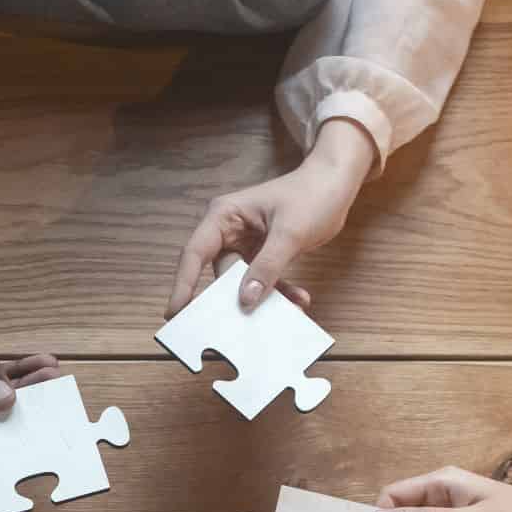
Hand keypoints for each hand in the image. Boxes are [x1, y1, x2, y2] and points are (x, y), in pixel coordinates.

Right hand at [167, 118, 371, 315]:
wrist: (336, 184)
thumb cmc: (312, 194)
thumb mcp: (289, 233)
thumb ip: (267, 267)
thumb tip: (245, 299)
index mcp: (224, 216)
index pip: (194, 253)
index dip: (183, 284)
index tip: (175, 312)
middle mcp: (229, 230)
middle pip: (219, 274)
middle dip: (233, 299)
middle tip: (236, 328)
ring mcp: (245, 243)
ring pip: (243, 282)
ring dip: (264, 299)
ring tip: (287, 309)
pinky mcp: (261, 253)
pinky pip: (262, 280)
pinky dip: (278, 292)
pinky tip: (298, 299)